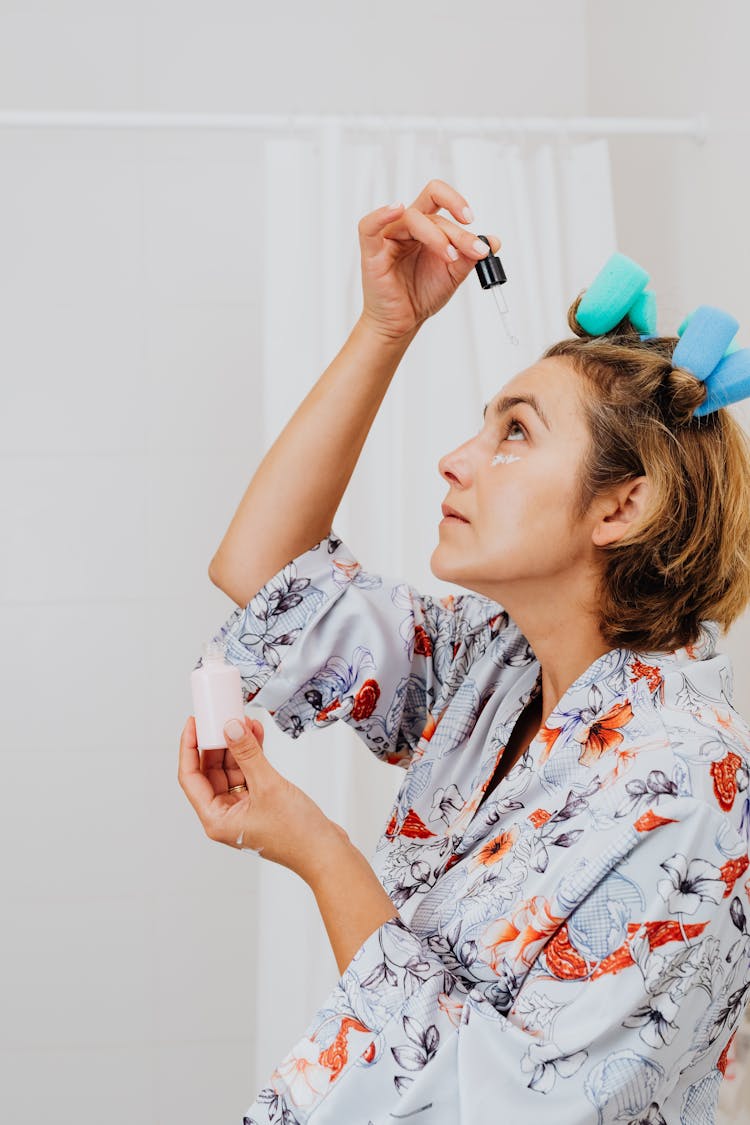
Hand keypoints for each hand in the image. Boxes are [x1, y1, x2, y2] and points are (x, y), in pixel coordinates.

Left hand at [178, 714, 348, 884]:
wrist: (326, 852)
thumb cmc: (297, 834)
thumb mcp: (268, 786)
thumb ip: (247, 754)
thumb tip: (230, 728)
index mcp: (217, 819)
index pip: (191, 777)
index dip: (189, 747)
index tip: (194, 723)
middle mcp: (225, 815)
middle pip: (210, 772)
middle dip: (217, 742)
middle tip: (220, 717)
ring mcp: (243, 809)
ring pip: (231, 770)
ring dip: (236, 746)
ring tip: (242, 721)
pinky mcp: (260, 803)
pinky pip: (248, 773)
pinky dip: (251, 755)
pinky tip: (255, 735)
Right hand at [358, 178, 501, 341]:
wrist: (404, 322)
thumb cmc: (421, 295)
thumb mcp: (453, 274)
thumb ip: (470, 255)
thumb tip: (494, 241)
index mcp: (425, 227)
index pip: (439, 200)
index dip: (456, 202)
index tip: (472, 220)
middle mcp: (407, 228)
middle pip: (430, 210)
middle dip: (456, 231)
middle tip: (472, 249)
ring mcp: (388, 237)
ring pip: (412, 219)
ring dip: (436, 236)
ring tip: (449, 258)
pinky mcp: (372, 252)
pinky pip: (369, 226)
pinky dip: (381, 215)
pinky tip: (396, 209)